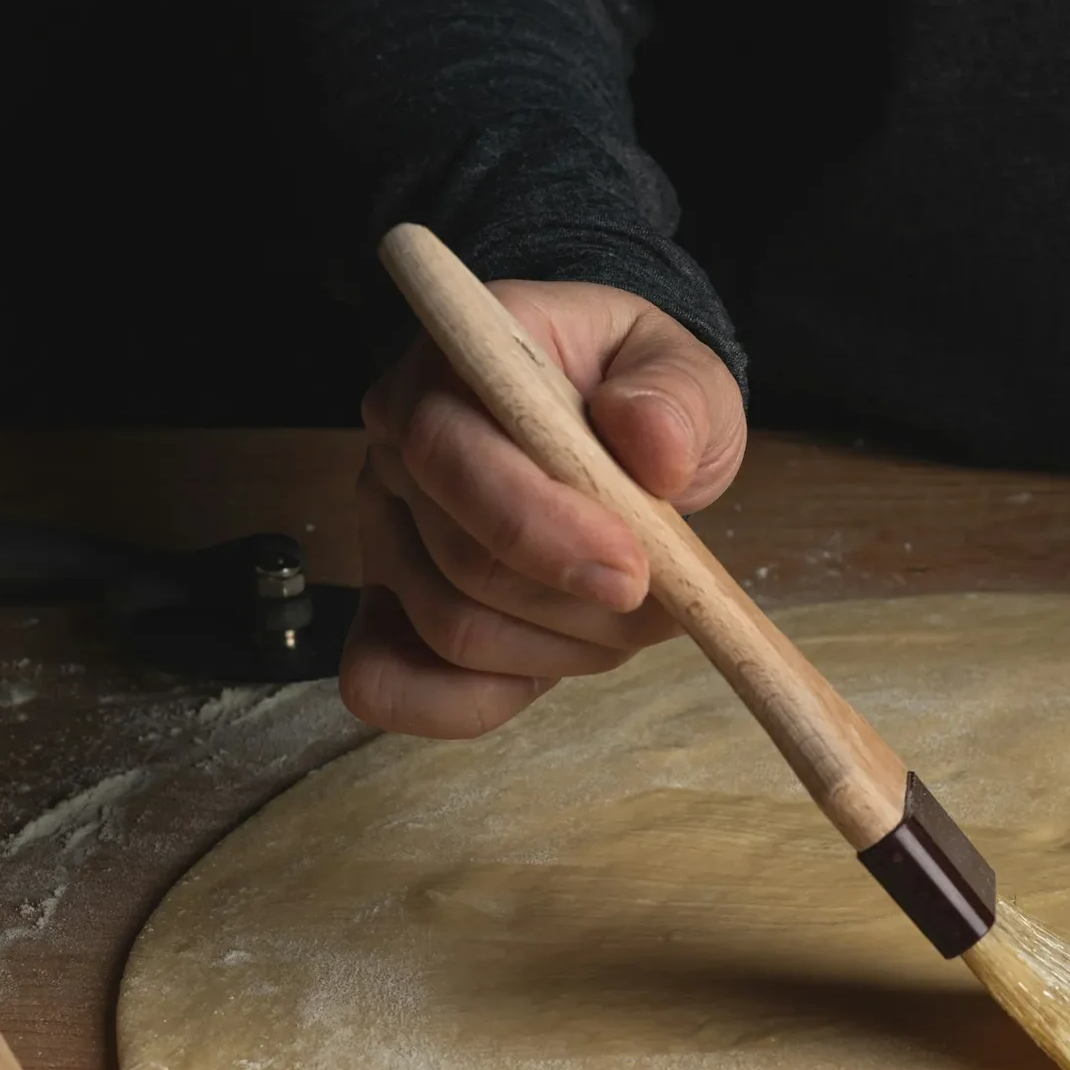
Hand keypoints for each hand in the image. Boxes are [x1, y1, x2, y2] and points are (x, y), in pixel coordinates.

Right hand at [345, 281, 745, 737]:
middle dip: (582, 606)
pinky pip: (392, 685)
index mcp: (452, 367)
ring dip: (566, 647)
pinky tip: (550, 666)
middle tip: (667, 603)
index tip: (634, 573)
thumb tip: (651, 439)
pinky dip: (478, 702)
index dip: (539, 529)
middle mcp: (396, 450)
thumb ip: (675, 395)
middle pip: (464, 564)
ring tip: (631, 617)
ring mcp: (385, 535)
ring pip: (454, 633)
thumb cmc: (642, 397)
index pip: (452, 457)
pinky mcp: (388, 608)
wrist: (623, 435)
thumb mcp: (683, 371)